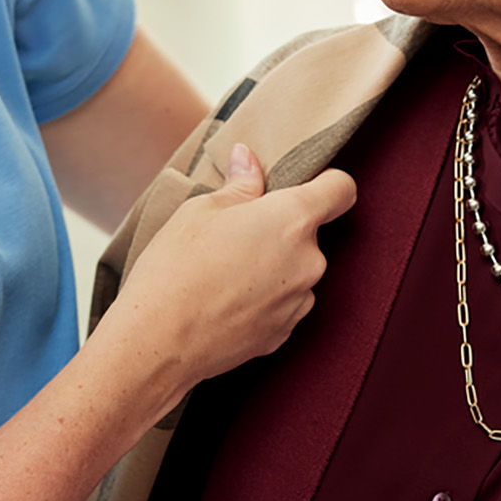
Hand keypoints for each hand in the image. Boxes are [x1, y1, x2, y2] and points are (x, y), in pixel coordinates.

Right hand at [104, 143, 354, 392]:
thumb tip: (248, 160)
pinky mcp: (284, 333)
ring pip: (296, 270)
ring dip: (273, 265)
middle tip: (236, 232)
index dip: (327, 182)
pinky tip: (226, 300)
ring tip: (225, 271)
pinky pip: (283, 302)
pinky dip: (263, 297)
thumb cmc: (176, 269)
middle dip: (280, 229)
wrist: (159, 341)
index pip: (341, 190)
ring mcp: (299, 301)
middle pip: (310, 233)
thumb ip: (239, 185)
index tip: (306, 183)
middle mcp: (309, 261)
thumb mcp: (201, 210)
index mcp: (293, 220)